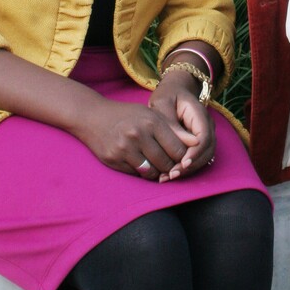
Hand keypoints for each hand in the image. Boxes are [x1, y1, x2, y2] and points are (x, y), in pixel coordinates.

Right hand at [69, 94, 191, 177]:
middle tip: (170, 165)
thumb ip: (173, 129)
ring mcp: (125, 148)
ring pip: (152, 172)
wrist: (93, 117)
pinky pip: (136, 174)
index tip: (182, 158)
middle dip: (171, 167)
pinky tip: (140, 163)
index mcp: (152, 121)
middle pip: (166, 163)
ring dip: (157, 172)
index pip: (178, 149)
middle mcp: (139, 134)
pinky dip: (141, 172)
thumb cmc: (127, 115)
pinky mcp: (114, 159)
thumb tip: (196, 142)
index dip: (183, 157)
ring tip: (156, 165)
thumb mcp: (151, 115)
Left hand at [148, 68, 215, 179]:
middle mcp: (207, 125)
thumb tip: (180, 145)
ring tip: (169, 177)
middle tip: (171, 175)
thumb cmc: (167, 96)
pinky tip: (171, 173)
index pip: (204, 137)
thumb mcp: (162, 105)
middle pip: (207, 150)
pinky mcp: (200, 142)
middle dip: (191, 165)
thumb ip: (170, 124)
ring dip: (189, 169)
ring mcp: (206, 134)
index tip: (181, 164)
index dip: (194, 153)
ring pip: (205, 157)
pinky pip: (198, 157)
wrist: (175, 90)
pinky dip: (187, 167)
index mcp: (199, 113)